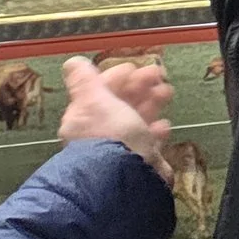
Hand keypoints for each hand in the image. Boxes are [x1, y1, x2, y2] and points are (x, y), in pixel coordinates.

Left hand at [57, 55, 172, 184]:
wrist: (128, 176)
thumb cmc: (111, 134)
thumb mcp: (94, 100)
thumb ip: (84, 81)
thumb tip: (72, 62)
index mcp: (84, 116)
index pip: (99, 90)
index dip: (117, 76)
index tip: (135, 67)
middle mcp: (98, 132)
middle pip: (119, 104)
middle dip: (139, 87)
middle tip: (159, 75)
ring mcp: (119, 147)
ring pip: (135, 119)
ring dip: (151, 103)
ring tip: (167, 93)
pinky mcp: (138, 160)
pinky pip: (147, 140)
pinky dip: (155, 130)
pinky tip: (163, 125)